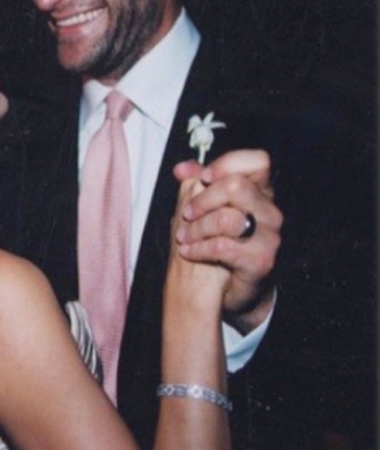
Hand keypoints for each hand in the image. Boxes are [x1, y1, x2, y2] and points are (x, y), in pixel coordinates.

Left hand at [172, 150, 282, 333]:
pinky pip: (223, 247)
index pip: (257, 161)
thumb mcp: (204, 209)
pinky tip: (188, 252)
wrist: (225, 288)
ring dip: (197, 228)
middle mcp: (269, 211)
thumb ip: (194, 184)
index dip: (228, 164)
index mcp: (259, 192)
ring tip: (184, 237)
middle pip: (236, 186)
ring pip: (227, 217)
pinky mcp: (262, 260)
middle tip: (187, 213)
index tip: (204, 177)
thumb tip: (181, 168)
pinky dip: (199, 248)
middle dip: (203, 199)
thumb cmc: (216, 244)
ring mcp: (269, 236)